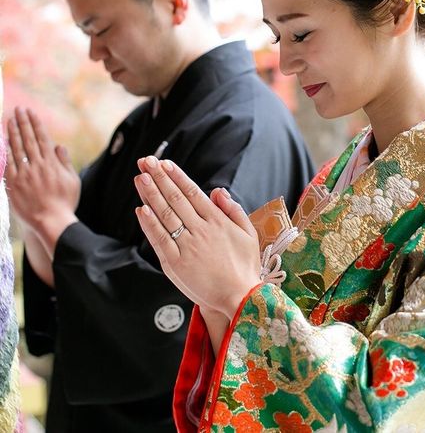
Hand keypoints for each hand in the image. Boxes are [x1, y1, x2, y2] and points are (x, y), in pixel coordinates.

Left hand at [5, 107, 79, 252]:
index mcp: (52, 164)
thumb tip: (59, 146)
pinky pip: (8, 164)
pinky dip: (6, 151)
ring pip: (17, 148)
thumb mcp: (73, 180)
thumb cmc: (65, 202)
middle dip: (23, 122)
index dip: (36, 124)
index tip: (31, 112)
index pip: (42, 138)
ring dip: (13, 132)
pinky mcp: (14, 184)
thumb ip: (64, 162)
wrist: (51, 220)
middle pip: (28, 139)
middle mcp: (37, 166)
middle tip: (18, 109)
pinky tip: (4, 141)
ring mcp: (24, 174)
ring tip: (10, 120)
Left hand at [134, 156, 261, 319]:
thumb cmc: (245, 266)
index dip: (177, 177)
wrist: (240, 297)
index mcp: (217, 221)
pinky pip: (159, 239)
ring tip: (140, 177)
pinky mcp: (176, 264)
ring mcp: (186, 246)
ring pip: (165, 215)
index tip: (164, 164)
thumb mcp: (248, 233)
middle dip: (159, 178)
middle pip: (175, 199)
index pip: (192, 192)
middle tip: (146, 162)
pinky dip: (149, 224)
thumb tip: (217, 191)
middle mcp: (200, 230)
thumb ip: (233, 210)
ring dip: (150, 195)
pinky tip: (141, 209)